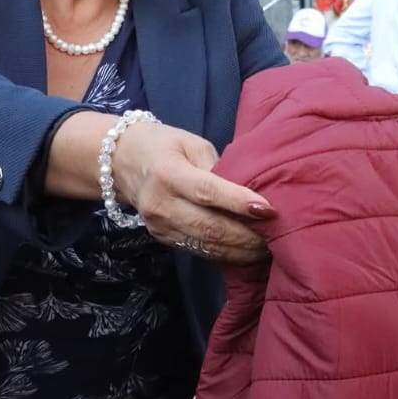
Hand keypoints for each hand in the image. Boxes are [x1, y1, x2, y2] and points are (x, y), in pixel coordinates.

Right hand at [112, 121, 274, 265]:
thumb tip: (250, 193)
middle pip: (210, 227)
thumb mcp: (192, 144)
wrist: (119, 161)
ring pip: (207, 246)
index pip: (208, 192)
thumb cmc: (164, 146)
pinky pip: (200, 251)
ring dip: (242, 250)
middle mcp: (161, 204)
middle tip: (278, 235)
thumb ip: (218, 168)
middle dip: (248, 235)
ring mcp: (160, 226)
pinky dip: (227, 254)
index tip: (269, 209)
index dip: (239, 203)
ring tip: (269, 248)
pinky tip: (248, 252)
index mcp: (168, 173)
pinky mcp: (163, 239)